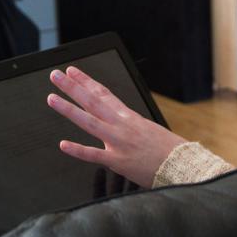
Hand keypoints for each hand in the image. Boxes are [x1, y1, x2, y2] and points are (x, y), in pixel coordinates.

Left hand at [46, 66, 188, 187]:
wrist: (184, 165)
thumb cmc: (169, 150)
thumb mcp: (148, 129)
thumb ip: (129, 125)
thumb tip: (116, 120)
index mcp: (129, 116)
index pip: (103, 93)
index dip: (86, 81)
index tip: (72, 71)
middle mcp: (122, 125)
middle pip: (92, 101)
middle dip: (72, 87)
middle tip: (56, 75)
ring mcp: (119, 142)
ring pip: (88, 122)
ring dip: (69, 109)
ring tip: (52, 98)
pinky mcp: (118, 161)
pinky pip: (94, 155)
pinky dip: (78, 150)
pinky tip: (62, 144)